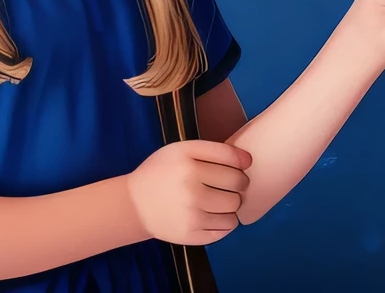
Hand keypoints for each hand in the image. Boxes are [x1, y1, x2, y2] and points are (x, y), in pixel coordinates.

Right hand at [126, 139, 251, 245]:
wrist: (135, 204)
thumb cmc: (161, 173)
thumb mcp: (179, 151)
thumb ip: (212, 150)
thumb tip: (248, 160)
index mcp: (187, 161)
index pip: (234, 161)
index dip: (241, 164)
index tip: (237, 167)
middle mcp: (190, 187)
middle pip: (239, 186)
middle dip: (237, 185)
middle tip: (223, 186)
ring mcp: (192, 213)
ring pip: (235, 210)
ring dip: (230, 205)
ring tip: (214, 202)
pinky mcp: (193, 234)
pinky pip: (227, 228)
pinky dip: (223, 222)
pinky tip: (209, 215)